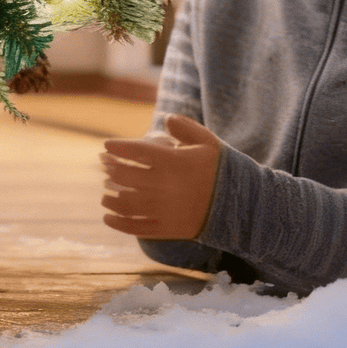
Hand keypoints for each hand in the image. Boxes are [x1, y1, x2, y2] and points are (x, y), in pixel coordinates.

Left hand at [100, 113, 221, 239]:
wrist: (242, 206)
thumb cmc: (221, 170)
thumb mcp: (209, 143)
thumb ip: (186, 128)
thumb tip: (166, 119)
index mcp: (175, 163)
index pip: (138, 152)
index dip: (119, 147)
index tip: (106, 145)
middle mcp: (167, 186)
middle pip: (127, 177)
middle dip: (112, 170)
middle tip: (105, 167)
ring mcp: (166, 209)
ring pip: (128, 203)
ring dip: (111, 198)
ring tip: (104, 195)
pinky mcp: (169, 229)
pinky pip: (138, 227)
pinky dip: (119, 223)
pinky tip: (108, 218)